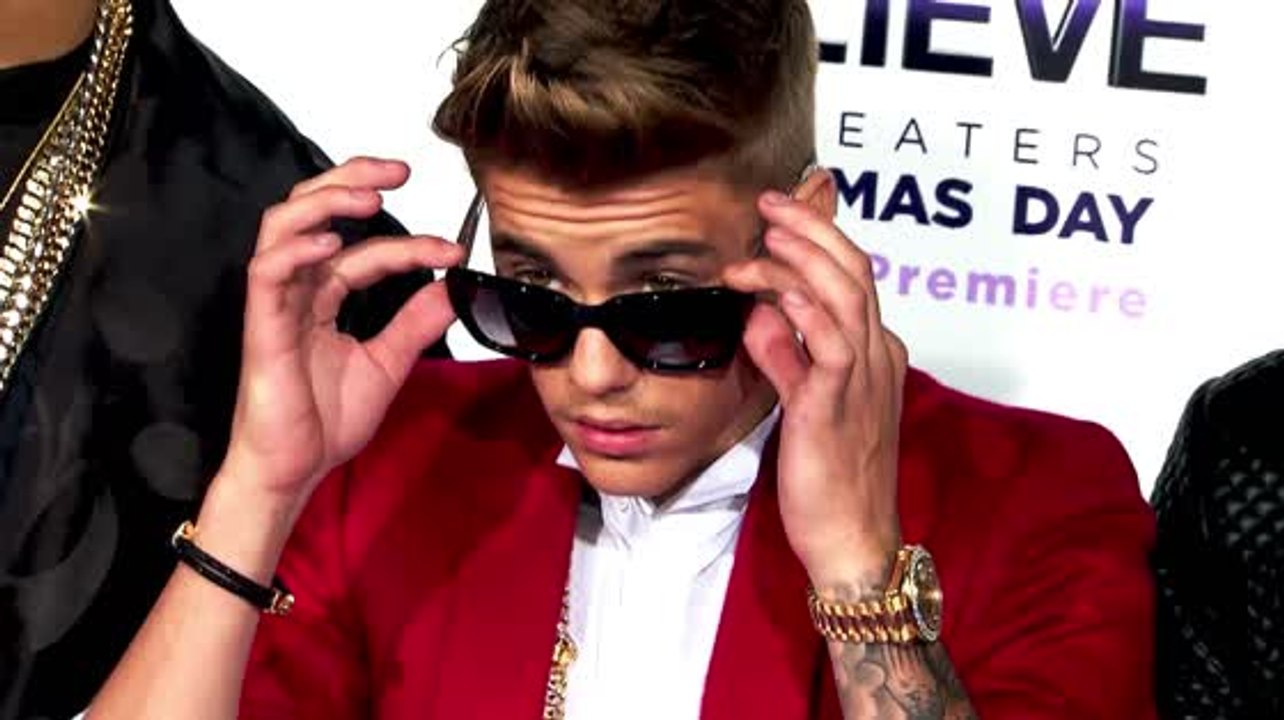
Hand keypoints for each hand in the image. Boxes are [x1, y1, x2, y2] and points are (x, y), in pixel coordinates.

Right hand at [219, 157, 463, 511]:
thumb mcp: (387, 364)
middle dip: (352, 178)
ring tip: (369, 195)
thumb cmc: (323, 422)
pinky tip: (332, 244)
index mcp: (322, 297)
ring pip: (283, 226)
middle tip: (401, 169)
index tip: (453, 249)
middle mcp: (297, 290)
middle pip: (310, 210)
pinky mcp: (261, 327)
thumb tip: (452, 288)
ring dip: (325, 201)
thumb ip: (415, 324)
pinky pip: (267, 273)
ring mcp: (275, 304)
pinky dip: (296, 249)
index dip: (409, 243)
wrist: (293, 470)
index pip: (365, 250)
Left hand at [723, 189, 907, 593]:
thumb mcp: (804, 401)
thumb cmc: (830, 475)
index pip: (852, 277)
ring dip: (801, 256)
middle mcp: (877, 357)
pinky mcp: (835, 407)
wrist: (852, 537)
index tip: (778, 218)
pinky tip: (779, 293)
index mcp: (875, 353)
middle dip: (811, 226)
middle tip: (768, 204)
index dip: (817, 239)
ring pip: (844, 294)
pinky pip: (830, 346)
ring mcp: (862, 379)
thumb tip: (761, 315)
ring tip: (763, 235)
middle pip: (854, 269)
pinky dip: (806, 311)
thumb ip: (786, 355)